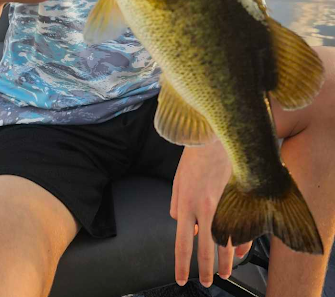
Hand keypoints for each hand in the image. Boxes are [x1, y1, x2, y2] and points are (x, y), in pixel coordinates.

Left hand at [171, 141, 251, 286]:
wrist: (215, 135)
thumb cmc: (194, 155)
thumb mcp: (177, 180)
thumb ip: (176, 204)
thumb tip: (179, 222)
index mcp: (186, 204)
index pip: (182, 244)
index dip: (181, 265)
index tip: (181, 278)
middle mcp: (205, 209)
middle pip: (205, 249)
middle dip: (205, 271)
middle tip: (206, 283)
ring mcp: (224, 204)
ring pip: (226, 242)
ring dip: (226, 262)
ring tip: (225, 273)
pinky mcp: (238, 198)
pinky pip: (241, 226)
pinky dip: (241, 242)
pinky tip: (241, 252)